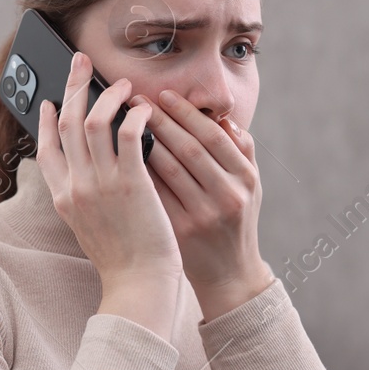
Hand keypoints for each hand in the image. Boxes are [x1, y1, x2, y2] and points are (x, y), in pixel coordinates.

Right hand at [37, 53, 181, 334]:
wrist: (138, 284)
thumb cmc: (122, 260)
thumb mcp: (90, 228)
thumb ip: (85, 197)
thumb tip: (90, 171)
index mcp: (63, 198)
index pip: (46, 147)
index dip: (45, 118)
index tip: (49, 99)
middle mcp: (76, 186)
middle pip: (66, 122)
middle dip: (72, 86)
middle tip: (80, 61)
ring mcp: (101, 183)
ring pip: (93, 121)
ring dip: (107, 94)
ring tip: (122, 84)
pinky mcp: (131, 182)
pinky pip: (128, 134)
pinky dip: (134, 115)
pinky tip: (144, 109)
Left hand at [129, 89, 274, 321]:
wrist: (229, 275)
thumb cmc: (236, 221)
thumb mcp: (250, 186)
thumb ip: (241, 150)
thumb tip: (222, 116)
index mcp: (245, 178)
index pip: (212, 135)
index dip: (186, 112)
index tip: (162, 94)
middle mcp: (227, 196)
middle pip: (187, 148)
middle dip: (158, 120)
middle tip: (133, 99)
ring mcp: (202, 216)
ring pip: (167, 170)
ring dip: (142, 142)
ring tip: (120, 122)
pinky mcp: (179, 232)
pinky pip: (153, 195)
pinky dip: (136, 173)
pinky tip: (118, 156)